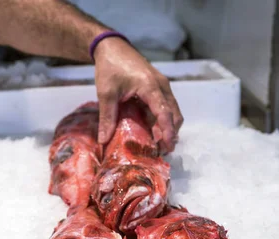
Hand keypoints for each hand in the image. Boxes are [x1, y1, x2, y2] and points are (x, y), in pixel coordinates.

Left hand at [93, 38, 183, 153]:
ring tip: (158, 145)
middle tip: (162, 151)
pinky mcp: (158, 87)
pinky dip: (162, 120)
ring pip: (172, 111)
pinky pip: (164, 106)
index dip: (167, 131)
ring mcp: (161, 86)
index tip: (167, 146)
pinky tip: (153, 131)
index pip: (164, 113)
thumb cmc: (110, 67)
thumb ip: (107, 117)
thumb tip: (103, 141)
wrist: (112, 46)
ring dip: (168, 127)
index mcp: (151, 86)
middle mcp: (161, 86)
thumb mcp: (106, 93)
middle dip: (171, 133)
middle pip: (174, 114)